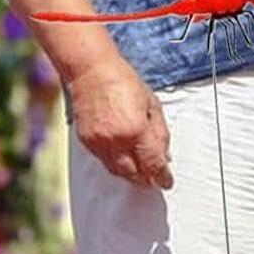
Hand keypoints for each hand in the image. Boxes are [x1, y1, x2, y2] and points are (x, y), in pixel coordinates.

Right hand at [67, 60, 171, 188]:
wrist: (91, 73)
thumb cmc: (122, 82)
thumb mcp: (152, 104)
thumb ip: (160, 132)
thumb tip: (164, 154)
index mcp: (136, 130)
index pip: (152, 163)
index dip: (162, 176)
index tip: (167, 181)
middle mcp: (116, 141)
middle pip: (134, 173)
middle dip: (146, 180)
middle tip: (155, 181)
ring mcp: (99, 143)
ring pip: (117, 171)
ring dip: (131, 176)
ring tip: (141, 175)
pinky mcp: (86, 142)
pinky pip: (103, 162)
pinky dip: (116, 165)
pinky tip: (124, 162)